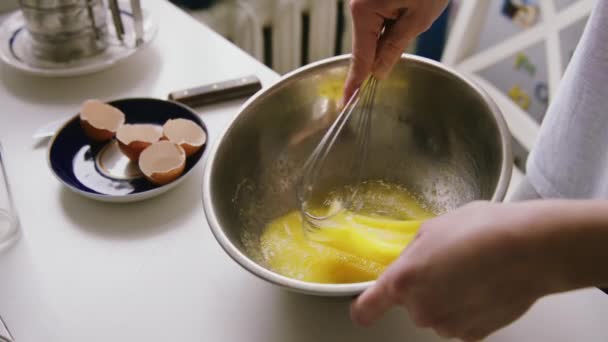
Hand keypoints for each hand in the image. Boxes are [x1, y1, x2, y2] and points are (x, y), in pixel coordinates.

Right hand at [343, 0, 449, 102]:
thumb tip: (379, 70)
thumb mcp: (418, 18)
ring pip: (374, 30)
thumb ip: (394, 47)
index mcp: (364, 10)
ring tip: (416, 9)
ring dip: (395, 30)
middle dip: (387, 47)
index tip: (349, 99)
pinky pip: (378, 18)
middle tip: (410, 32)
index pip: (360, 55)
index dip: (356, 80)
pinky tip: (411, 7)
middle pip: (367, 42)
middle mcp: (358, 3)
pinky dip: (393, 21)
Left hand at [350, 201, 555, 340]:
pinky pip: (462, 322)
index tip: (364, 310)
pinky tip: (484, 287)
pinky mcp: (474, 334)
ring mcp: (448, 325)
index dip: (364, 309)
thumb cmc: (482, 230)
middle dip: (424, 288)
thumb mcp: (432, 228)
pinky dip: (469, 309)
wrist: (530, 248)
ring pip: (438, 313)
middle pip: (411, 304)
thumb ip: (413, 251)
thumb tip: (413, 260)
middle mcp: (421, 309)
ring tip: (472, 271)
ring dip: (448, 298)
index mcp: (403, 280)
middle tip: (448, 264)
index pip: (367, 308)